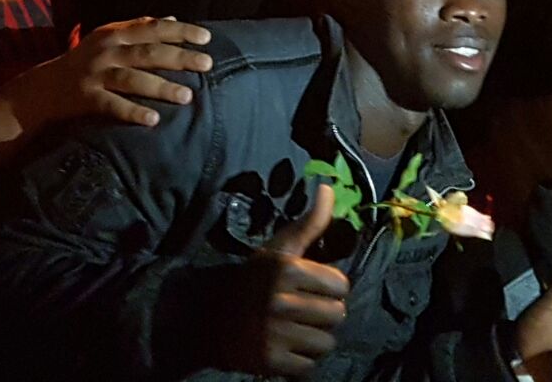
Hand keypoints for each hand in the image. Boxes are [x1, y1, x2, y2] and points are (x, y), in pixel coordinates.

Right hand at [19, 16, 213, 128]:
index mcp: (114, 33)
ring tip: (187, 97)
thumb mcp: (109, 38)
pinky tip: (154, 119)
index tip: (206, 38)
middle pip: (148, 52)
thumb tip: (174, 19)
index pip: (153, 27)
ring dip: (161, 87)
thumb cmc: (85, 61)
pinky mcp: (86, 98)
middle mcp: (106, 51)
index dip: (181, 31)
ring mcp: (95, 74)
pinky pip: (112, 105)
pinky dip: (133, 111)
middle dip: (180, 57)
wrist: (45, 87)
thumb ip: (139, 28)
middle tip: (207, 64)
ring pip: (132, 78)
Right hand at [221, 183, 349, 376]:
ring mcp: (275, 333)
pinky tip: (286, 346)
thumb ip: (310, 223)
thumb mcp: (278, 249)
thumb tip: (329, 188)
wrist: (211, 319)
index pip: (340, 285)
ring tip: (296, 329)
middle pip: (337, 315)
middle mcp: (280, 301)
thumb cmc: (254, 280)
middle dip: (324, 313)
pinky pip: (309, 365)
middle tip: (303, 310)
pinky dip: (301, 360)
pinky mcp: (270, 361)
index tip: (312, 287)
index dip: (330, 287)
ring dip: (315, 338)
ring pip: (326, 342)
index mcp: (286, 269)